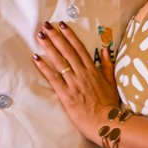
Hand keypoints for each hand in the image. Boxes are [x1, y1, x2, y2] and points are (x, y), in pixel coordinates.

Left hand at [33, 21, 118, 142]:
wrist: (106, 122)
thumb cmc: (109, 104)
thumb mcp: (111, 82)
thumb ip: (107, 64)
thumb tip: (105, 48)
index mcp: (92, 70)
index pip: (79, 48)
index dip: (69, 35)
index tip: (61, 25)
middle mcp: (82, 73)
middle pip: (67, 51)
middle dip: (56, 36)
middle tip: (45, 25)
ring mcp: (73, 83)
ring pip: (59, 61)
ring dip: (49, 47)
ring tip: (39, 36)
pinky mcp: (66, 94)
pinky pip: (53, 78)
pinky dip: (44, 67)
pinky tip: (36, 58)